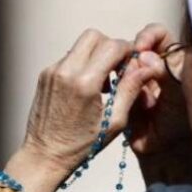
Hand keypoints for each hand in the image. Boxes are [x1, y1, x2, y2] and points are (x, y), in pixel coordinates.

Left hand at [7, 29, 156, 191]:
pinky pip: (69, 58)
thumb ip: (130, 89)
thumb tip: (146, 67)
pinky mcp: (45, 75)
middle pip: (94, 36)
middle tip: (118, 68)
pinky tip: (88, 88)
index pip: (112, 46)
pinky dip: (83, 64)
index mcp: (85, 83)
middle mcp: (65, 71)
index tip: (132, 63)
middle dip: (110, 47)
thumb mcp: (115, 120)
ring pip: (80, 45)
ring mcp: (52, 71)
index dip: (127, 51)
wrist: (45, 156)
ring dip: (96, 55)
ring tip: (103, 82)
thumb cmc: (82, 144)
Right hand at [130, 23, 191, 185]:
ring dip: (122, 67)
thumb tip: (145, 56)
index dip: (149, 35)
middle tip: (130, 65)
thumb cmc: (179, 120)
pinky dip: (114, 80)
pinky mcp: (120, 90)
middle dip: (131, 51)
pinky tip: (118, 90)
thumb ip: (166, 73)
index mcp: (172, 60)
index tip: (141, 46)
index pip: (160, 35)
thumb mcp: (178, 95)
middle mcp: (153, 64)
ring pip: (123, 60)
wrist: (163, 148)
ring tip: (127, 82)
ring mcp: (135, 77)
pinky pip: (113, 78)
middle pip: (137, 44)